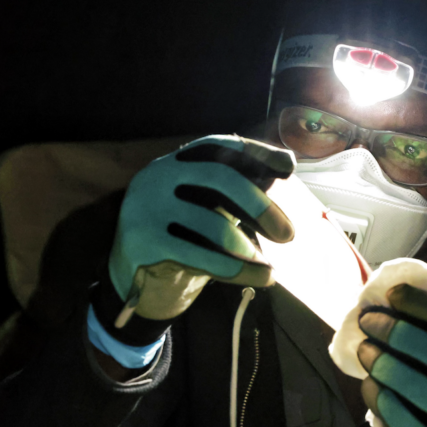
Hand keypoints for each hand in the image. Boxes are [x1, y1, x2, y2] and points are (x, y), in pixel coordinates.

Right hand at [94, 135, 294, 345]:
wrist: (137, 281)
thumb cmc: (186, 236)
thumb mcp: (212, 206)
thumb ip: (240, 187)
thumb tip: (286, 163)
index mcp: (176, 161)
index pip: (219, 145)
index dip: (256, 153)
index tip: (289, 167)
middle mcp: (158, 175)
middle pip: (219, 177)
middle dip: (259, 205)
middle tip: (289, 235)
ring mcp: (146, 207)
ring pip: (211, 224)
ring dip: (248, 249)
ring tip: (271, 270)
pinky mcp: (142, 242)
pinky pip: (199, 256)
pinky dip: (236, 269)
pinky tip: (260, 277)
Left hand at [357, 283, 426, 426]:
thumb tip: (404, 296)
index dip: (419, 303)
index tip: (392, 294)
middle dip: (391, 329)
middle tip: (367, 319)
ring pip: (414, 384)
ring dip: (381, 362)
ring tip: (364, 349)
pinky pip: (402, 419)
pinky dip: (380, 397)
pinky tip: (369, 383)